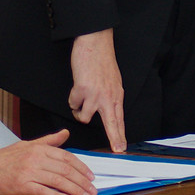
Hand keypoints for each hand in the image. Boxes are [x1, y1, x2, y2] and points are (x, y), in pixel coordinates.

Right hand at [0, 130, 96, 194]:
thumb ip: (48, 141)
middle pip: (65, 170)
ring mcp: (28, 172)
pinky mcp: (21, 185)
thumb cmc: (4, 158)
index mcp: (38, 148)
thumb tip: (65, 133)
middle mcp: (35, 158)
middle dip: (81, 181)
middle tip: (92, 190)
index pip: (66, 157)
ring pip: (58, 180)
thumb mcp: (27, 145)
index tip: (90, 176)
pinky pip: (43, 191)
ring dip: (75, 190)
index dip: (81, 167)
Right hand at [69, 29, 125, 151]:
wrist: (94, 43)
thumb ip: (110, 97)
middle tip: (117, 150)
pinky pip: (73, 104)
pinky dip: (73, 99)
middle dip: (114, 139)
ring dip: (79, 112)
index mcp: (116, 95)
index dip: (120, 135)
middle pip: (112, 124)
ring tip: (80, 101)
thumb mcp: (113, 81)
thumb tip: (108, 110)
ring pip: (83, 117)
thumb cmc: (102, 60)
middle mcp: (108, 97)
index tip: (122, 148)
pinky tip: (76, 89)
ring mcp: (95, 95)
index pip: (120, 120)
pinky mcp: (82, 90)